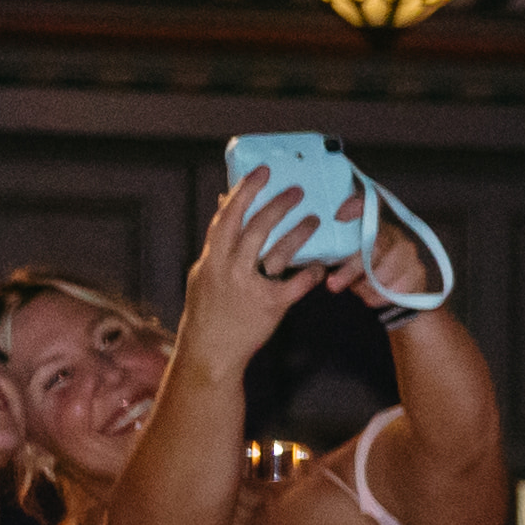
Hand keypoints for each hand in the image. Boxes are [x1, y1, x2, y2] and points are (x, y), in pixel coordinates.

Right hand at [172, 171, 319, 368]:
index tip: (261, 172)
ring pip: (276, 251)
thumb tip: (224, 204)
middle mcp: (227, 269)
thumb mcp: (204, 275)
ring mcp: (248, 287)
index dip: (243, 192)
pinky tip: (320, 265)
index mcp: (211, 259)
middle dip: (276, 205)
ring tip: (316, 219)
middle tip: (297, 190)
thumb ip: (217, 243)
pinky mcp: (269, 306)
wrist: (210, 352)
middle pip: (253, 228)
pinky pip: (295, 284)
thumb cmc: (209, 311)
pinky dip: (309, 273)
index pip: (226, 217)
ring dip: (298, 233)